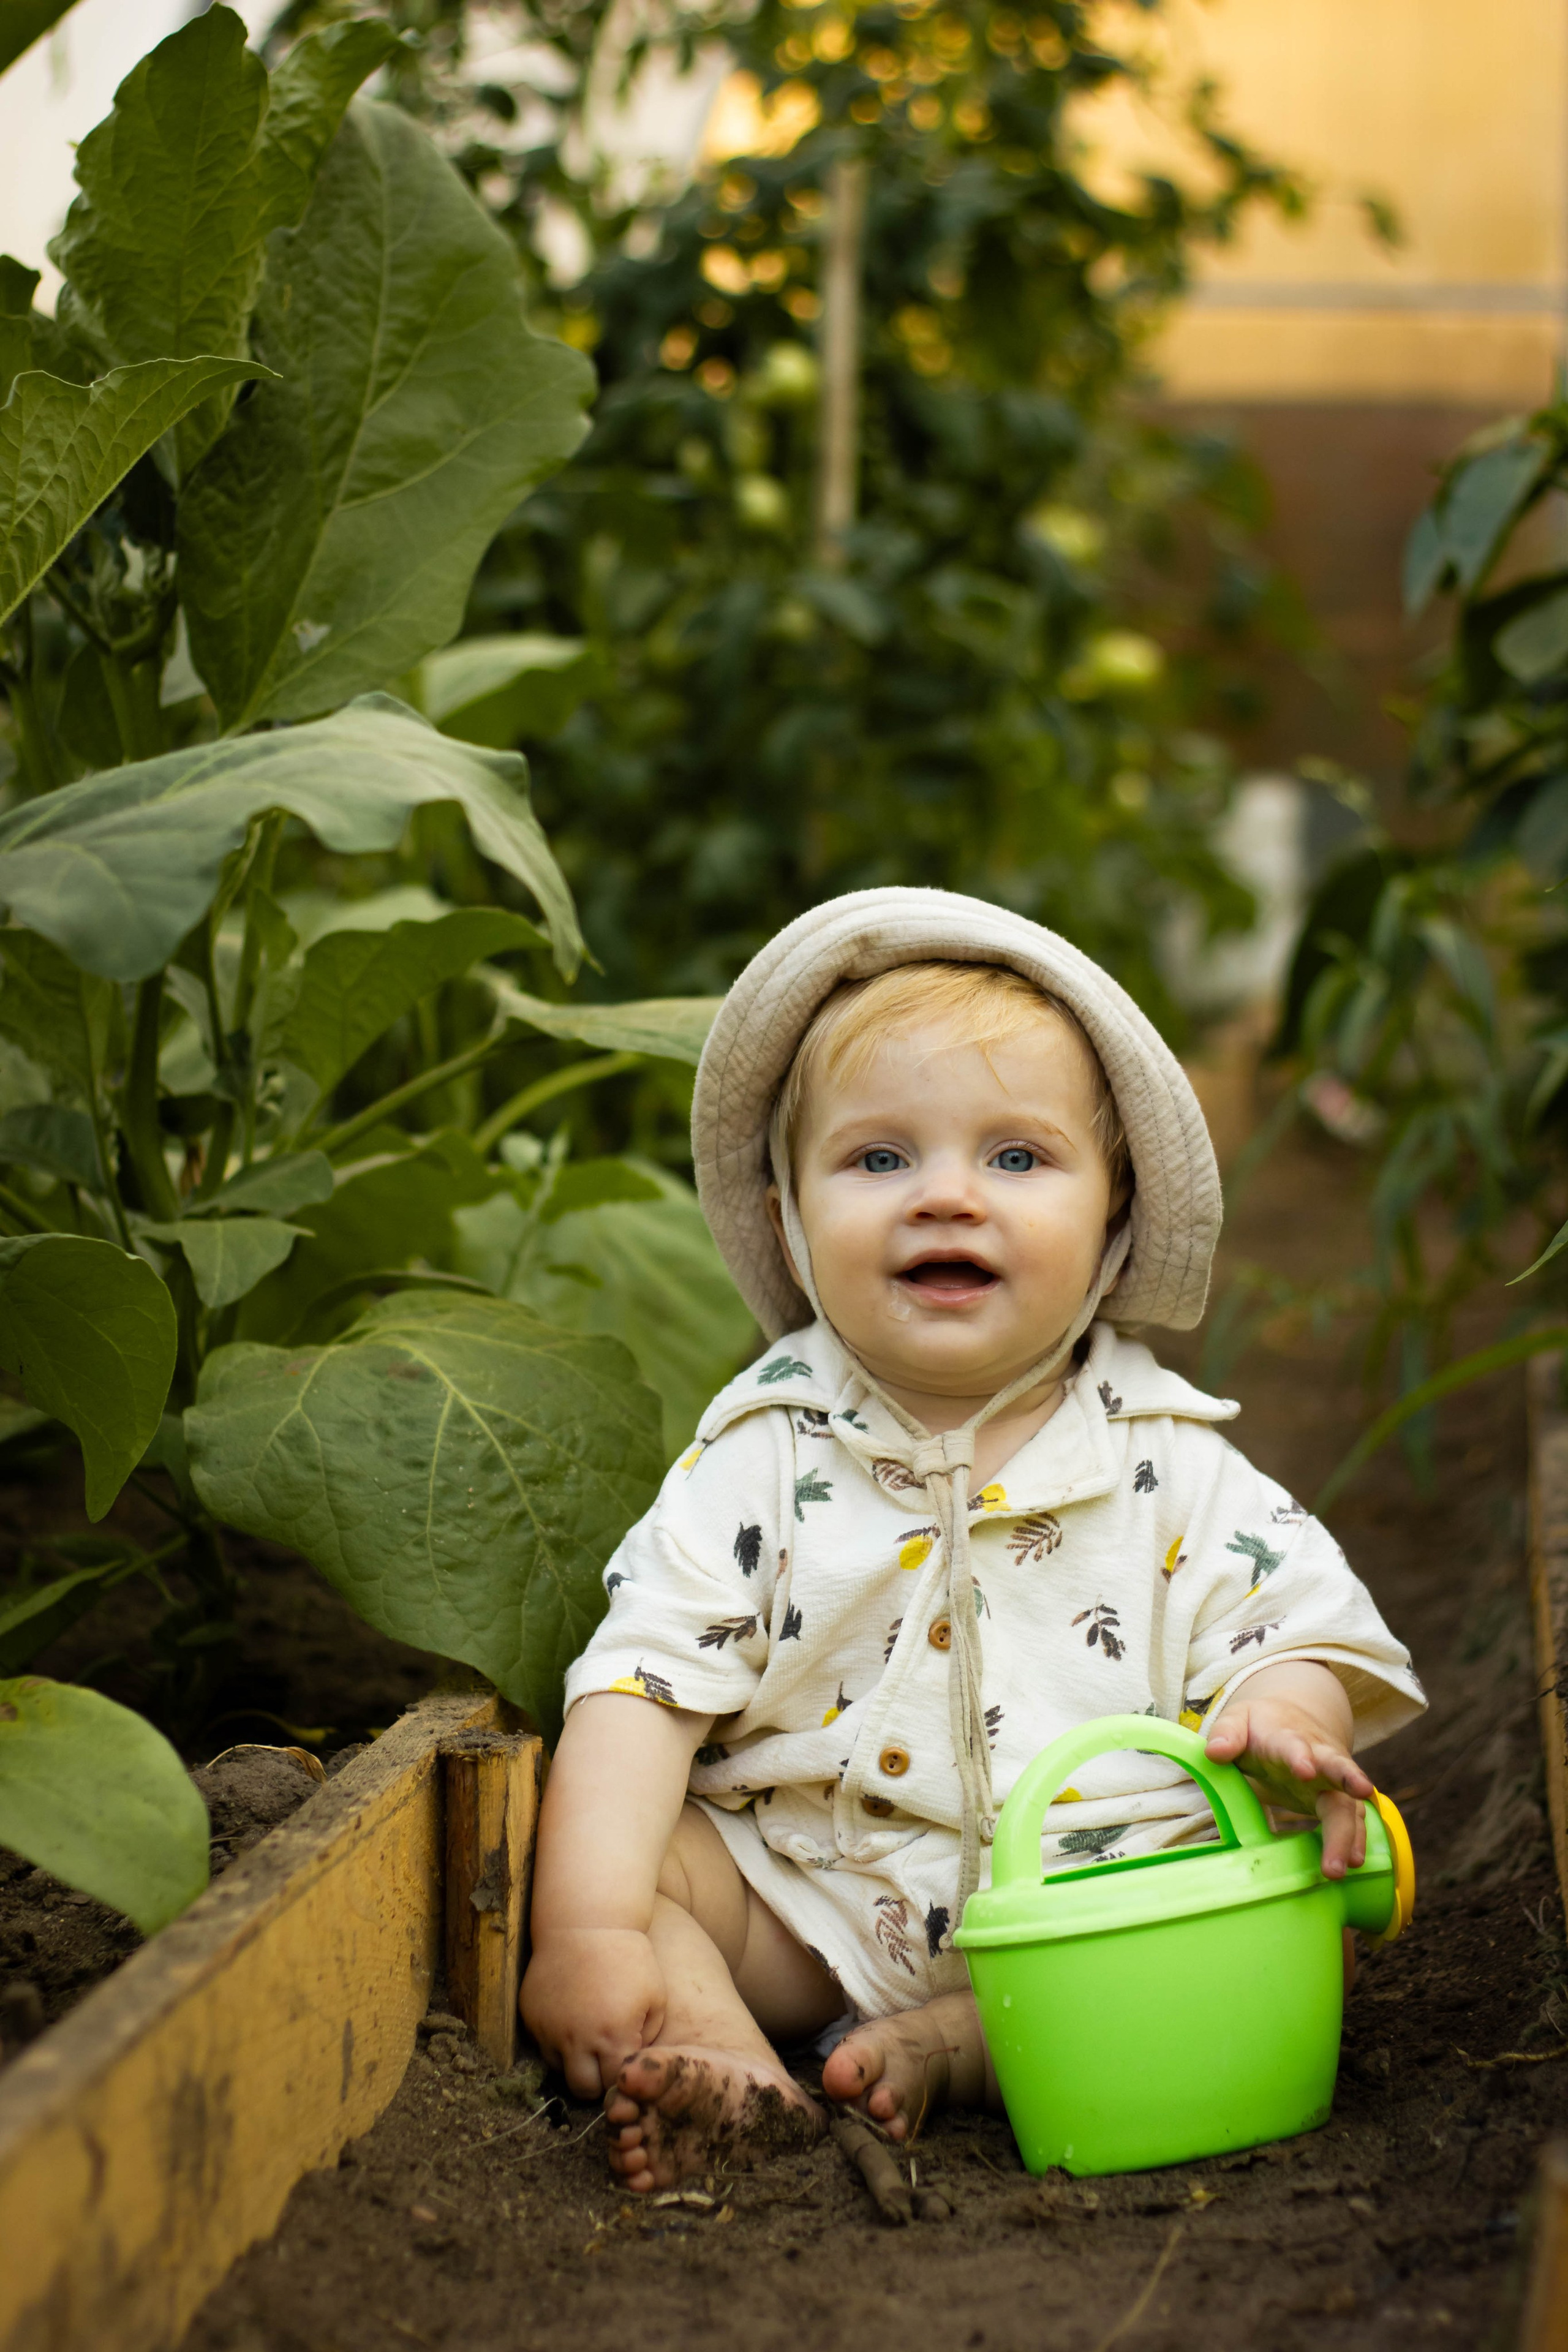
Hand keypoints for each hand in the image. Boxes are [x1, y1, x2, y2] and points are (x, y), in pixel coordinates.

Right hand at [520, 1925, 666, 2098]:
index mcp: (613, 2037)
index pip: (615, 2085)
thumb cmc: (629, 1957)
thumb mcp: (655, 1997)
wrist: (586, 1922)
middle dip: (595, 2082)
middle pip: (582, 2090)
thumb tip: (635, 2061)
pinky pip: (541, 2044)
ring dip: (572, 2062)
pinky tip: (569, 2018)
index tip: (625, 2067)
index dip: (622, 2079)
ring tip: (585, 2037)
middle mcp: (577, 2041)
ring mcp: (549, 2030)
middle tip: (603, 2061)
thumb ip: (649, 2038)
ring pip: (557, 2069)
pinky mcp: (531, 2016)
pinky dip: (554, 2040)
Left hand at [1205, 1684, 1373, 1878]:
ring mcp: (1332, 1781)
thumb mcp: (1238, 1720)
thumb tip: (1214, 1753)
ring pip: (1348, 1803)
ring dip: (1351, 1831)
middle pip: (1337, 1769)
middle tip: (1361, 1794)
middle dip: (1349, 1782)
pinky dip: (1356, 1840)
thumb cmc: (1260, 1726)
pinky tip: (1356, 1863)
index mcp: (1287, 1737)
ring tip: (1351, 1861)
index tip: (1304, 1770)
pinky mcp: (1338, 1800)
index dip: (1299, 1757)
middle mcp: (1318, 1757)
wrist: (1294, 1719)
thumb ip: (1227, 1734)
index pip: (1293, 1745)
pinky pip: (1353, 1821)